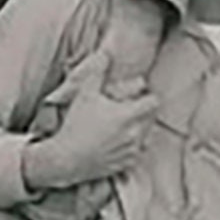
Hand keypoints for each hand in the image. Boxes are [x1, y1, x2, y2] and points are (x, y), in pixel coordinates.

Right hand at [23, 52, 157, 189]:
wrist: (65, 159)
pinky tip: (115, 143)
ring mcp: (131, 151)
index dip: (147, 97)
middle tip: (126, 110)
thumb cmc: (76, 126)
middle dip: (142, 113)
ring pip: (144, 136)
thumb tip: (105, 55)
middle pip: (151, 119)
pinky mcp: (126, 165)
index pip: (154, 102)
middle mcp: (135, 134)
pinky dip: (129, 147)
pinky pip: (135, 153)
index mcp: (129, 115)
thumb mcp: (85, 94)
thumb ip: (97, 72)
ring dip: (137, 130)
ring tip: (118, 127)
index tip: (138, 97)